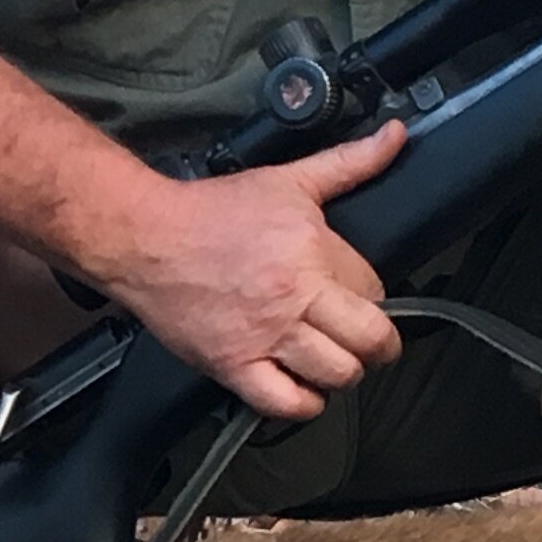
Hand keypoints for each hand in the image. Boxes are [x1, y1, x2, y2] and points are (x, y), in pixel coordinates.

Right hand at [76, 122, 406, 419]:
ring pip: (337, 373)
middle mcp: (292, 297)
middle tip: (365, 338)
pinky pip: (286, 403)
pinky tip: (301, 384)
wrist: (145, 237)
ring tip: (331, 358)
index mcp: (311, 251)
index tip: (356, 294)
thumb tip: (395, 137)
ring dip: (343, 371)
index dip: (371, 293)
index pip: (376, 289)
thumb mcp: (288, 180)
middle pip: (371, 339)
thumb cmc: (212, 212)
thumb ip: (348, 163)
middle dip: (378, 343)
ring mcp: (264, 336)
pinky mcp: (234, 366)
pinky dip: (304, 401)